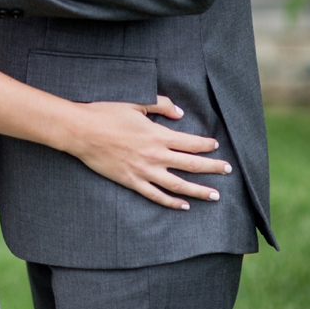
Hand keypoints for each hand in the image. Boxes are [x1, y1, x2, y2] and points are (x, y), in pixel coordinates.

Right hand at [70, 95, 230, 209]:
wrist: (82, 131)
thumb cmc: (107, 113)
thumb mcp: (135, 103)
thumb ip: (160, 105)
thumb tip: (180, 113)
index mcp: (157, 134)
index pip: (189, 142)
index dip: (205, 145)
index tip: (216, 146)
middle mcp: (155, 155)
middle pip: (190, 165)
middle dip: (212, 168)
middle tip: (227, 171)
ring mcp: (144, 171)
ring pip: (178, 185)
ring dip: (198, 190)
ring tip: (215, 195)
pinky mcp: (132, 182)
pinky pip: (156, 196)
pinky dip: (172, 202)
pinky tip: (183, 205)